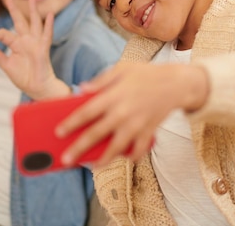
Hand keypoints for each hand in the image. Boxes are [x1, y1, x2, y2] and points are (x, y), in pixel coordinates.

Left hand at [0, 0, 68, 99]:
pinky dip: (49, 25)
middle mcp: (26, 41)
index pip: (4, 34)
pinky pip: (47, 35)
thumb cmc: (24, 77)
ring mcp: (35, 43)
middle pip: (20, 21)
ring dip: (33, 11)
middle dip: (14, 10)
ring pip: (34, 23)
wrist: (37, 88)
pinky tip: (50, 15)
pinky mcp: (43, 49)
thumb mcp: (6, 65)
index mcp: (17, 44)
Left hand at [56, 62, 208, 166]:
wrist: (176, 83)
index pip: (86, 112)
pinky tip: (122, 158)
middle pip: (96, 134)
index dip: (71, 123)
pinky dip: (130, 156)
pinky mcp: (148, 132)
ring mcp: (136, 125)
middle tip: (65, 159)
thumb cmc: (146, 74)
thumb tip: (81, 89)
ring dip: (103, 160)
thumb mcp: (122, 69)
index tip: (58, 133)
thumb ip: (100, 80)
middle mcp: (123, 112)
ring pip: (116, 148)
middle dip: (79, 148)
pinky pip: (137, 150)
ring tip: (92, 166)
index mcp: (113, 96)